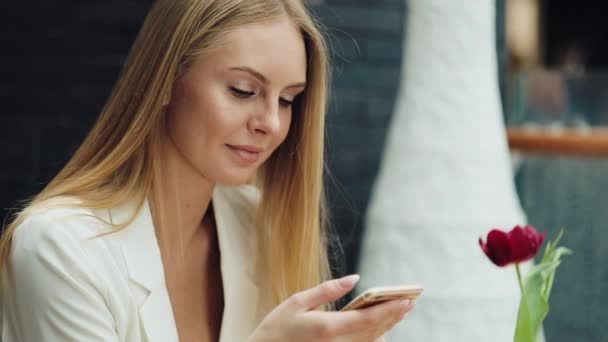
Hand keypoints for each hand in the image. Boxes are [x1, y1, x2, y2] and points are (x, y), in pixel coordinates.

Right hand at [247, 275, 413, 341]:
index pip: (367, 319)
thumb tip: (354, 278)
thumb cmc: (278, 327)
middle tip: (410, 302)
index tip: (407, 300)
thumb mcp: (298, 302)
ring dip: (387, 327)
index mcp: (327, 328)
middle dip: (393, 316)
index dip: (389, 310)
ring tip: (399, 311)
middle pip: (374, 332)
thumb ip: (328, 290)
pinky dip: (374, 337)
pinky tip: (381, 327)